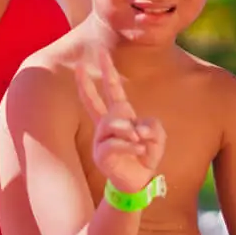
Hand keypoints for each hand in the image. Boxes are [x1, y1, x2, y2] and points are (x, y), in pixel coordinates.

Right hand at [77, 47, 165, 194]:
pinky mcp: (101, 155)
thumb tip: (135, 130)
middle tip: (79, 65)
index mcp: (120, 115)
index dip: (107, 71)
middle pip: (95, 101)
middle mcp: (107, 125)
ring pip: (115, 124)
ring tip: (141, 144)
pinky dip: (132, 147)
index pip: (112, 90)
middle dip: (87, 83)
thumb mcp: (156, 136)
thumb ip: (151, 126)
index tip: (100, 52)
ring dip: (132, 133)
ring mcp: (102, 140)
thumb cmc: (145, 155)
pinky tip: (140, 151)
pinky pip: (117, 144)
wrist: (138, 182)